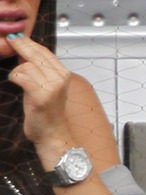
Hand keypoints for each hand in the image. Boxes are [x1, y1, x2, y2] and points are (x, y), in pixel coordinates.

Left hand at [6, 34, 73, 148]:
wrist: (53, 135)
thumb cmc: (47, 113)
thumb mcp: (46, 86)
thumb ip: (39, 68)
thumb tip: (23, 50)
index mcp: (63, 74)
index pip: (44, 51)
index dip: (28, 42)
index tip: (15, 36)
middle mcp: (60, 78)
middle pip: (35, 53)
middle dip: (19, 45)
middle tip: (9, 40)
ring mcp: (52, 87)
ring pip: (27, 65)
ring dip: (18, 70)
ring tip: (18, 80)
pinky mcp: (41, 95)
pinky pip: (22, 76)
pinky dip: (15, 77)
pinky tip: (14, 82)